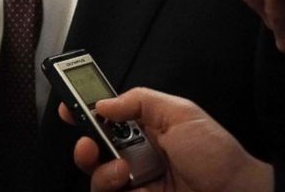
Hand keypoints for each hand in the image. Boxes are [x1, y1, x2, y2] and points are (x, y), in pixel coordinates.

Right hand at [63, 88, 271, 191]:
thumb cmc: (216, 154)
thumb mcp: (181, 114)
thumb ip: (141, 102)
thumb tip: (104, 103)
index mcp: (147, 127)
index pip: (109, 117)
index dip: (86, 111)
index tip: (68, 108)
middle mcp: (138, 155)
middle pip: (95, 149)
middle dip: (84, 145)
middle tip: (87, 144)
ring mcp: (137, 183)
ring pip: (98, 177)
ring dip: (100, 171)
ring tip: (120, 170)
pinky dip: (110, 189)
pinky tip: (127, 184)